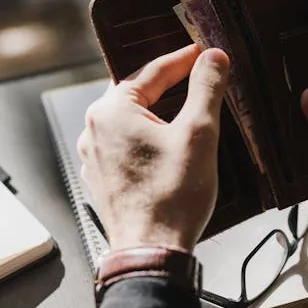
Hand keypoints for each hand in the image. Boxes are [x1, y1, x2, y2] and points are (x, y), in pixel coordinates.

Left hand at [78, 45, 229, 251]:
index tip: (207, 53)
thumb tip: (213, 59)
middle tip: (202, 77)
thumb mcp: (198, 134)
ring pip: (134, 121)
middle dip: (172, 85)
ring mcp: (96, 156)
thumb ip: (206, 89)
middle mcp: (94, 130)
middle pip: (139, 93)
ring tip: (193, 111)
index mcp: (110, 111)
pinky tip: (175, 147)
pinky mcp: (104, 179)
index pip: (152, 70)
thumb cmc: (171, 198)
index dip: (185, 59)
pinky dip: (152, 139)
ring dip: (162, 114)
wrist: (152, 253)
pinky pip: (129, 146)